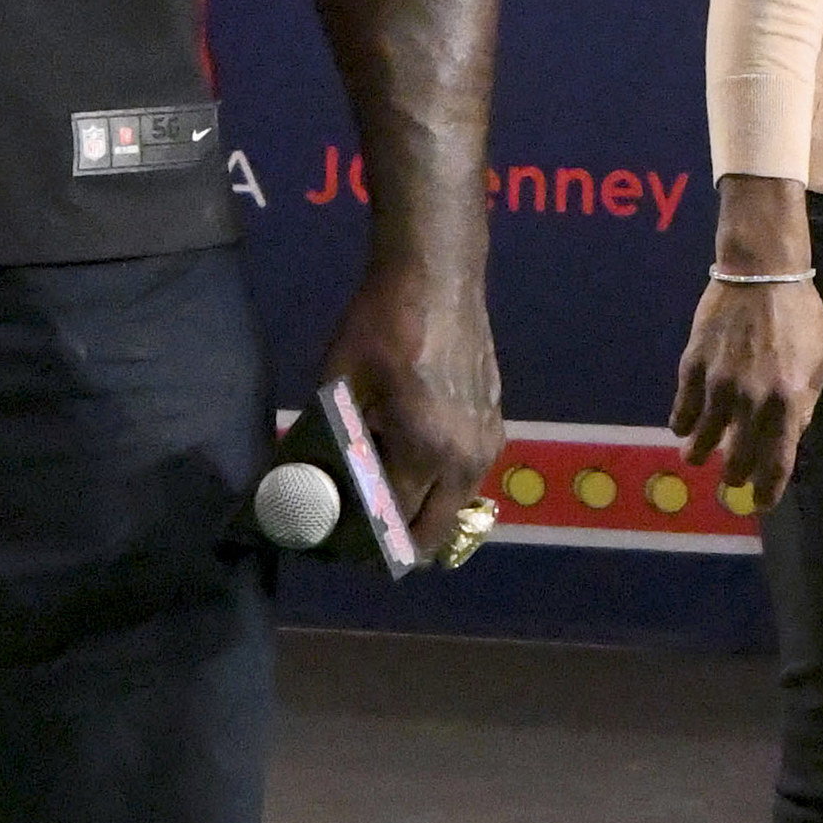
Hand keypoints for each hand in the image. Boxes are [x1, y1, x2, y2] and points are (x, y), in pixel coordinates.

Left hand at [318, 248, 502, 563]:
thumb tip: (324, 487)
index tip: (345, 545)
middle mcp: (465, 459)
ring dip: (426, 510)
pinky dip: (443, 481)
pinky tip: (414, 459)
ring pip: (457, 503)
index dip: (369, 540)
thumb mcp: (342, 386)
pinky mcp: (497, 423)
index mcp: (424, 451)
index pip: (398, 524)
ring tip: (388, 493)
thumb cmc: (381, 326)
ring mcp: (488, 442)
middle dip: (402, 540)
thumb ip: (340, 444)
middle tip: (368, 532)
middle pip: (438, 529)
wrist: (437, 276)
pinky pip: (469, 473)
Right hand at [670, 275, 822, 510]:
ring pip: (701, 442)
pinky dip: (682, 425)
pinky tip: (684, 428)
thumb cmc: (799, 316)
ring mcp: (718, 386)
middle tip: (732, 479)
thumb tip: (790, 434)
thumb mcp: (821, 361)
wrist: (761, 274)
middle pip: (735, 460)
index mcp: (788, 402)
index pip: (776, 463)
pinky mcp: (692, 368)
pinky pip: (681, 411)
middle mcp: (751, 401)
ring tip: (697, 458)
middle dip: (734, 477)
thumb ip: (806, 403)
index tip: (760, 504)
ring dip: (700, 455)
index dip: (767, 491)